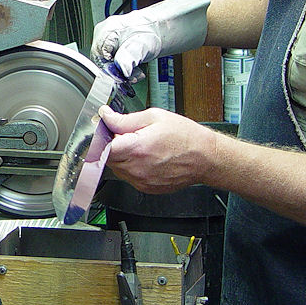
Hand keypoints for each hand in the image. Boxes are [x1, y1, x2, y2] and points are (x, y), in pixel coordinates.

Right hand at [91, 0, 210, 76]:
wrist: (161, 26)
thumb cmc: (152, 31)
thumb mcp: (141, 46)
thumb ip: (129, 58)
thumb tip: (121, 70)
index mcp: (105, 31)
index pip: (98, 59)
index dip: (110, 71)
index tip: (123, 78)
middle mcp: (103, 33)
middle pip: (102, 60)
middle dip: (118, 71)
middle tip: (132, 76)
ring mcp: (107, 37)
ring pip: (108, 61)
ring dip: (122, 70)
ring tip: (136, 72)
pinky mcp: (113, 42)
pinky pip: (114, 58)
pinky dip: (123, 65)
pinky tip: (133, 67)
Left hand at [100, 105, 219, 193]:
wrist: (205, 158)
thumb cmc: (185, 137)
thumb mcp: (154, 117)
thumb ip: (125, 119)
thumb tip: (106, 116)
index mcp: (136, 148)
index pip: (102, 147)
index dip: (100, 138)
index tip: (104, 131)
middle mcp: (136, 168)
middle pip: (107, 158)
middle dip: (112, 145)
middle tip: (128, 135)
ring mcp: (141, 181)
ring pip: (117, 168)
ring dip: (121, 157)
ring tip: (141, 146)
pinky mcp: (146, 188)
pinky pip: (128, 177)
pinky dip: (132, 167)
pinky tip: (147, 158)